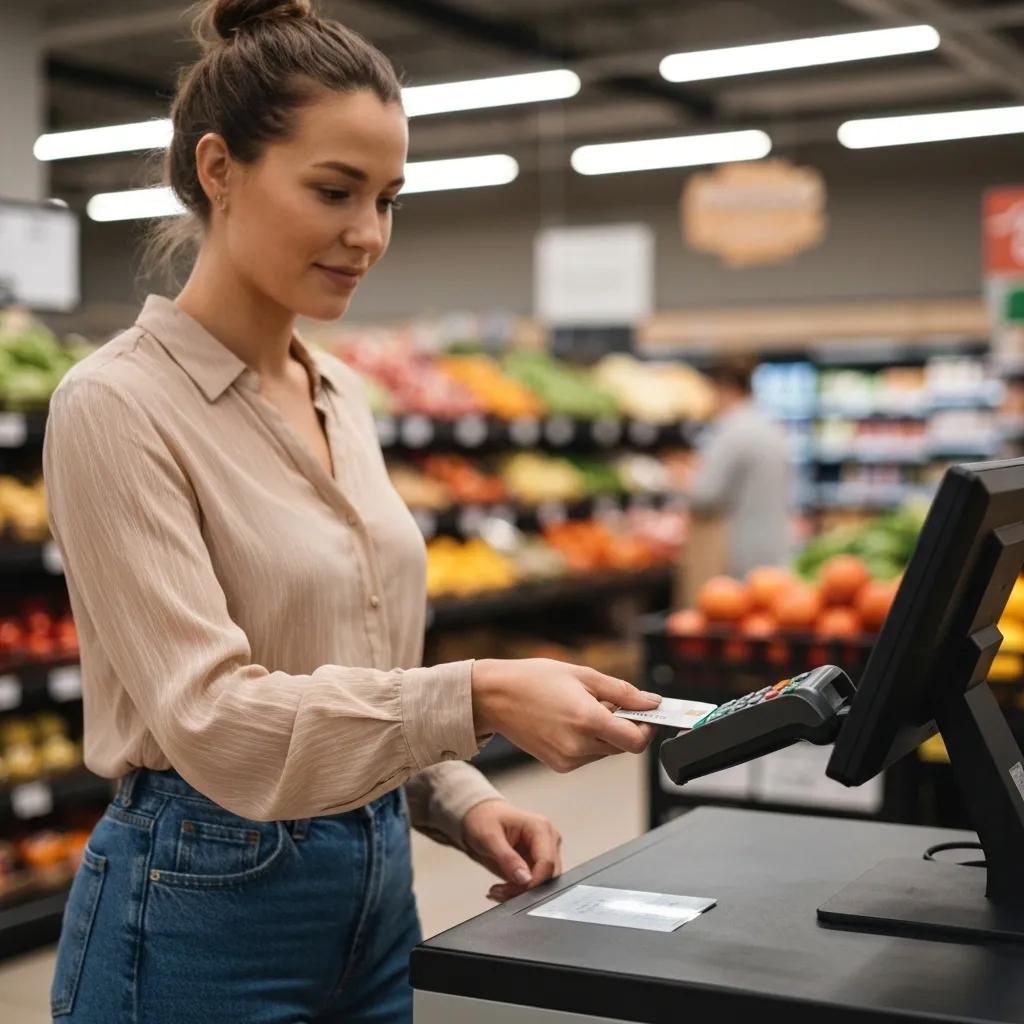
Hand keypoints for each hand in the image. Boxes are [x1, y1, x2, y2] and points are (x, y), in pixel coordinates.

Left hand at [461, 799, 561, 902]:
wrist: (479, 816)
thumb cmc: (484, 819)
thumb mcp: (489, 837)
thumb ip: (508, 858)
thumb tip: (525, 879)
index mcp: (540, 827)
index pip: (547, 863)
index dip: (533, 882)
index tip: (511, 893)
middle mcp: (548, 839)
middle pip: (548, 875)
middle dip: (524, 890)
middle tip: (499, 893)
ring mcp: (545, 851)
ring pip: (543, 883)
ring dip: (520, 892)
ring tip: (497, 891)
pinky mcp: (538, 862)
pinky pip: (534, 883)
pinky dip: (518, 891)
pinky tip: (502, 889)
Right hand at [471, 658, 659, 773]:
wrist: (496, 696)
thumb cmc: (534, 680)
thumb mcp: (583, 675)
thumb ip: (623, 692)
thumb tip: (651, 702)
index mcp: (588, 720)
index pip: (637, 741)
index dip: (647, 728)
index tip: (645, 714)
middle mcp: (579, 745)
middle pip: (623, 746)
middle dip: (624, 726)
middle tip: (610, 703)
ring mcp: (568, 759)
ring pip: (606, 752)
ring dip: (606, 733)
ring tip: (583, 708)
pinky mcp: (559, 765)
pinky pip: (588, 756)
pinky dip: (589, 741)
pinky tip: (571, 721)